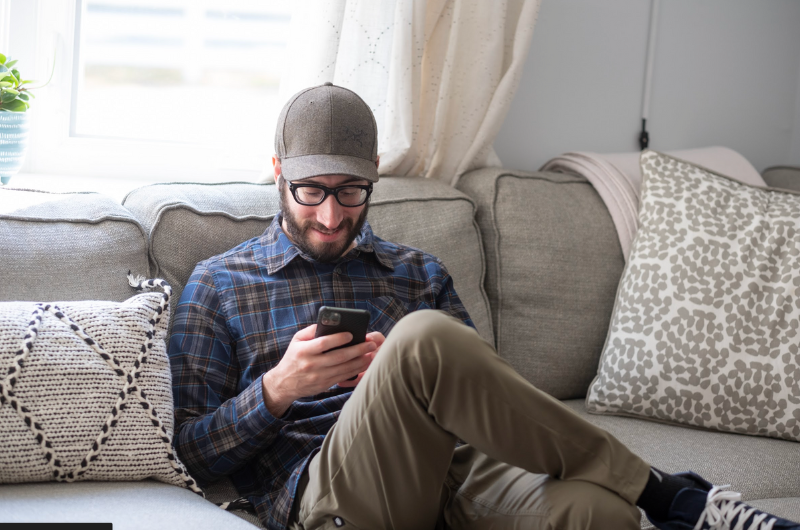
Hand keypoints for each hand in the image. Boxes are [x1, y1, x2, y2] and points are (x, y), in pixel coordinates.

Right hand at [262, 324, 377, 416]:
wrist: (284, 383)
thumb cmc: (293, 357)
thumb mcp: (296, 341)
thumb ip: (311, 331)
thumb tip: (329, 322)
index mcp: (303, 351)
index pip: (323, 343)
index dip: (339, 338)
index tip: (351, 334)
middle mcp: (311, 364)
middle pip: (339, 357)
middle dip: (357, 350)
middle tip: (370, 344)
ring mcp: (319, 376)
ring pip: (344, 368)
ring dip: (360, 361)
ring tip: (371, 354)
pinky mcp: (324, 384)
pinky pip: (343, 377)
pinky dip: (356, 370)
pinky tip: (364, 364)